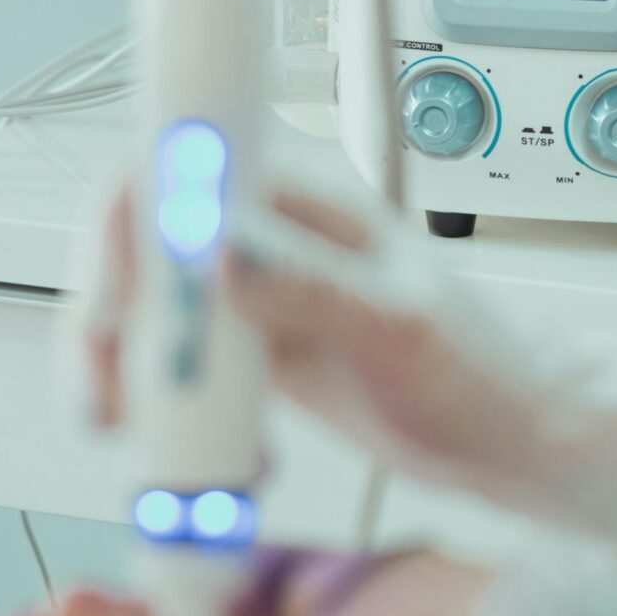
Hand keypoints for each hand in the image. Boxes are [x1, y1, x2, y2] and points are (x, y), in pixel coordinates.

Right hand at [67, 182, 616, 567]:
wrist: (512, 436)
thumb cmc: (483, 369)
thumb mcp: (396, 325)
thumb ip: (309, 285)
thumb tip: (219, 252)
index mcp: (305, 189)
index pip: (184, 154)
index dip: (130, 205)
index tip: (119, 283)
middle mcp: (267, 228)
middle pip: (139, 237)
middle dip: (104, 310)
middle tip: (107, 385)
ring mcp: (253, 290)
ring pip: (145, 308)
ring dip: (119, 371)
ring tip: (136, 435)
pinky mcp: (249, 348)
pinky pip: (173, 370)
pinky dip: (165, 417)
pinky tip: (213, 461)